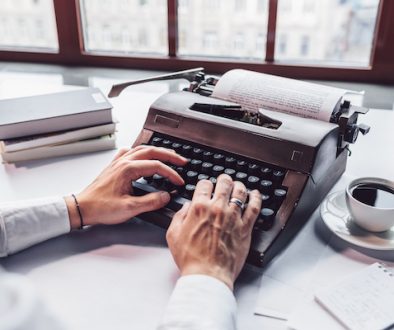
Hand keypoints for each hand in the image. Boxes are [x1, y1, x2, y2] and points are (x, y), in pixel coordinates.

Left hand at [65, 146, 186, 228]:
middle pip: (152, 151)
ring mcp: (118, 162)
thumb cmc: (101, 207)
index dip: (171, 173)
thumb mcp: (129, 208)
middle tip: (182, 161)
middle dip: (169, 155)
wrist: (82, 208)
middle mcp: (124, 162)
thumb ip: (151, 201)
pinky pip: (130, 152)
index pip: (157, 166)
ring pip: (142, 149)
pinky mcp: (115, 166)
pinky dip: (140, 152)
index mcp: (128, 170)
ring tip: (169, 156)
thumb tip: (166, 195)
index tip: (179, 181)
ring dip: (157, 151)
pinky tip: (143, 156)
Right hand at [166, 174, 261, 289]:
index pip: (204, 184)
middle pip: (224, 183)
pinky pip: (254, 207)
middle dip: (224, 179)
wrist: (208, 275)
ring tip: (238, 185)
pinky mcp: (245, 227)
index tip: (206, 187)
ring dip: (239, 185)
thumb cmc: (191, 258)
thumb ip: (179, 216)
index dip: (205, 184)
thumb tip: (186, 207)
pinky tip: (255, 194)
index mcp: (199, 208)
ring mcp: (233, 217)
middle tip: (224, 180)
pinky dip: (256, 198)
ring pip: (240, 192)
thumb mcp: (173, 235)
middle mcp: (218, 208)